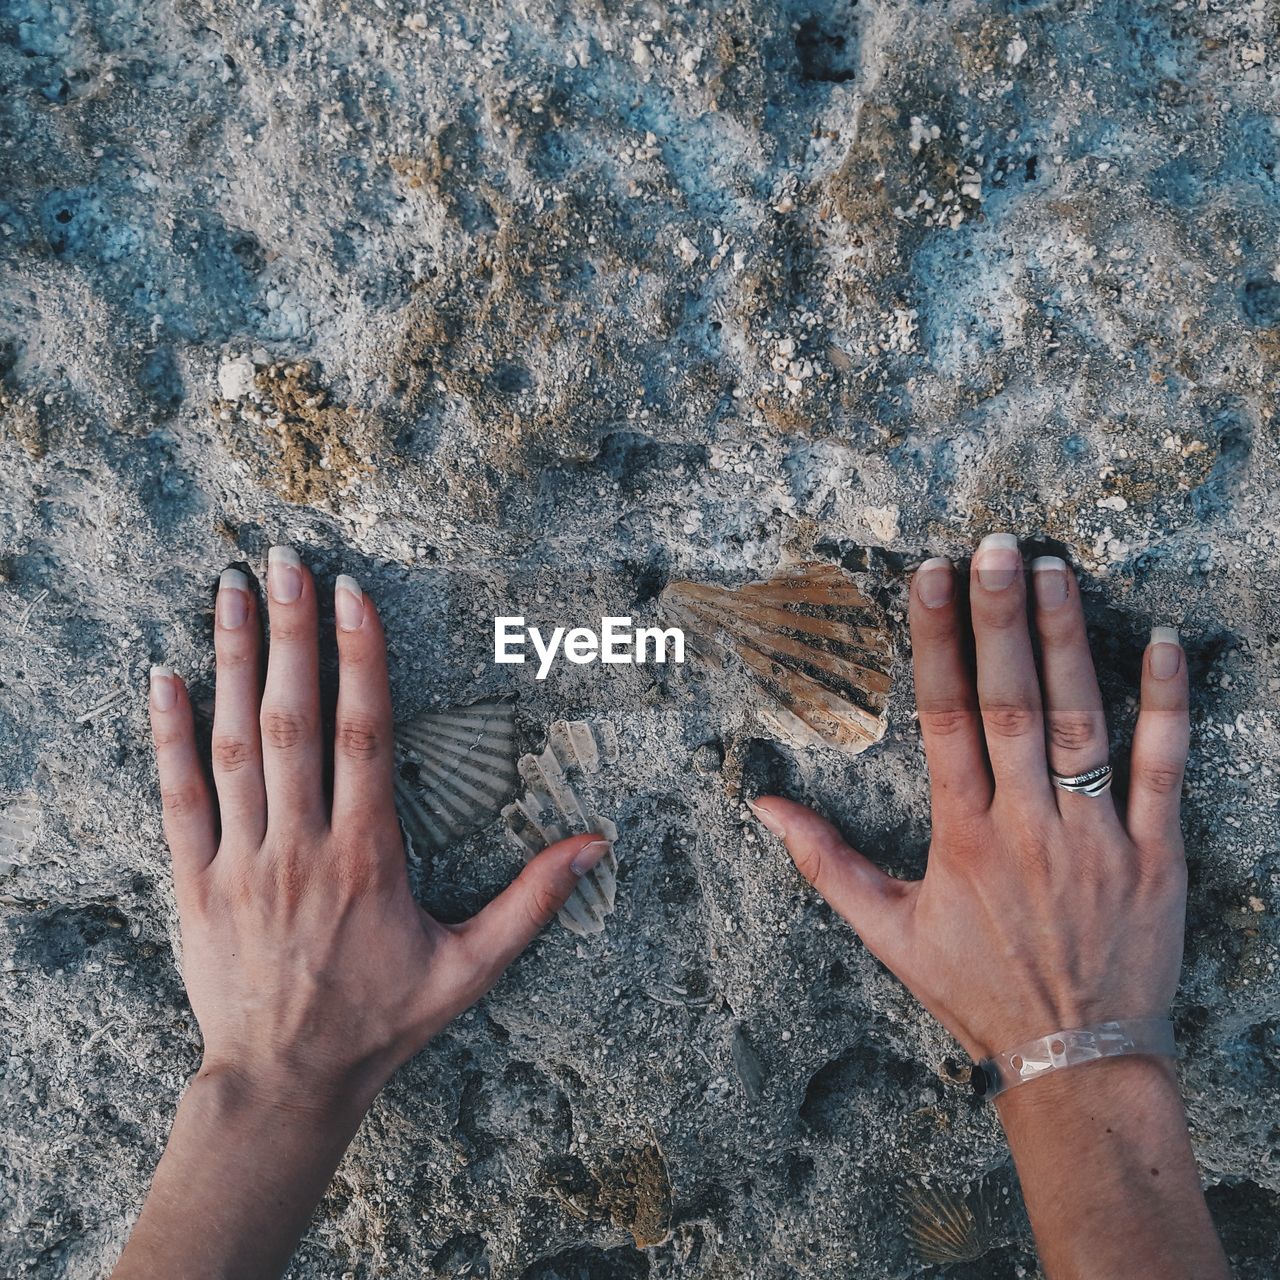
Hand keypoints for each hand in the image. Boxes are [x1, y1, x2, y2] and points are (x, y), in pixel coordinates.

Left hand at [149, 547, 606, 1112]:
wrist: (284, 1084)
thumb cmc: (382, 1021)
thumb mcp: (472, 967)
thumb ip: (533, 901)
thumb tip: (597, 845)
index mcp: (368, 857)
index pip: (365, 736)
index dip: (359, 658)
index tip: (353, 593)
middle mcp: (300, 847)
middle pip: (293, 722)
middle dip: (292, 633)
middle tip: (285, 560)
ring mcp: (240, 863)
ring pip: (234, 745)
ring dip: (233, 662)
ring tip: (231, 591)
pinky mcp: (193, 883)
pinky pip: (176, 797)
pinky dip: (168, 734)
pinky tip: (164, 675)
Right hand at [750, 533, 1188, 1062]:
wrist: (1074, 1061)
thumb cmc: (976, 991)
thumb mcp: (886, 931)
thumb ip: (824, 862)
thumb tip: (761, 806)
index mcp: (960, 835)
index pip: (942, 717)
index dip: (937, 641)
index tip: (932, 578)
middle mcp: (1025, 824)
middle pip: (1010, 703)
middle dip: (1001, 618)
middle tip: (995, 545)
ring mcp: (1095, 836)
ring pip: (1083, 721)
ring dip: (1069, 641)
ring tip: (1056, 569)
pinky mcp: (1155, 854)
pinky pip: (1163, 769)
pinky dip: (1168, 706)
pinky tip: (1168, 643)